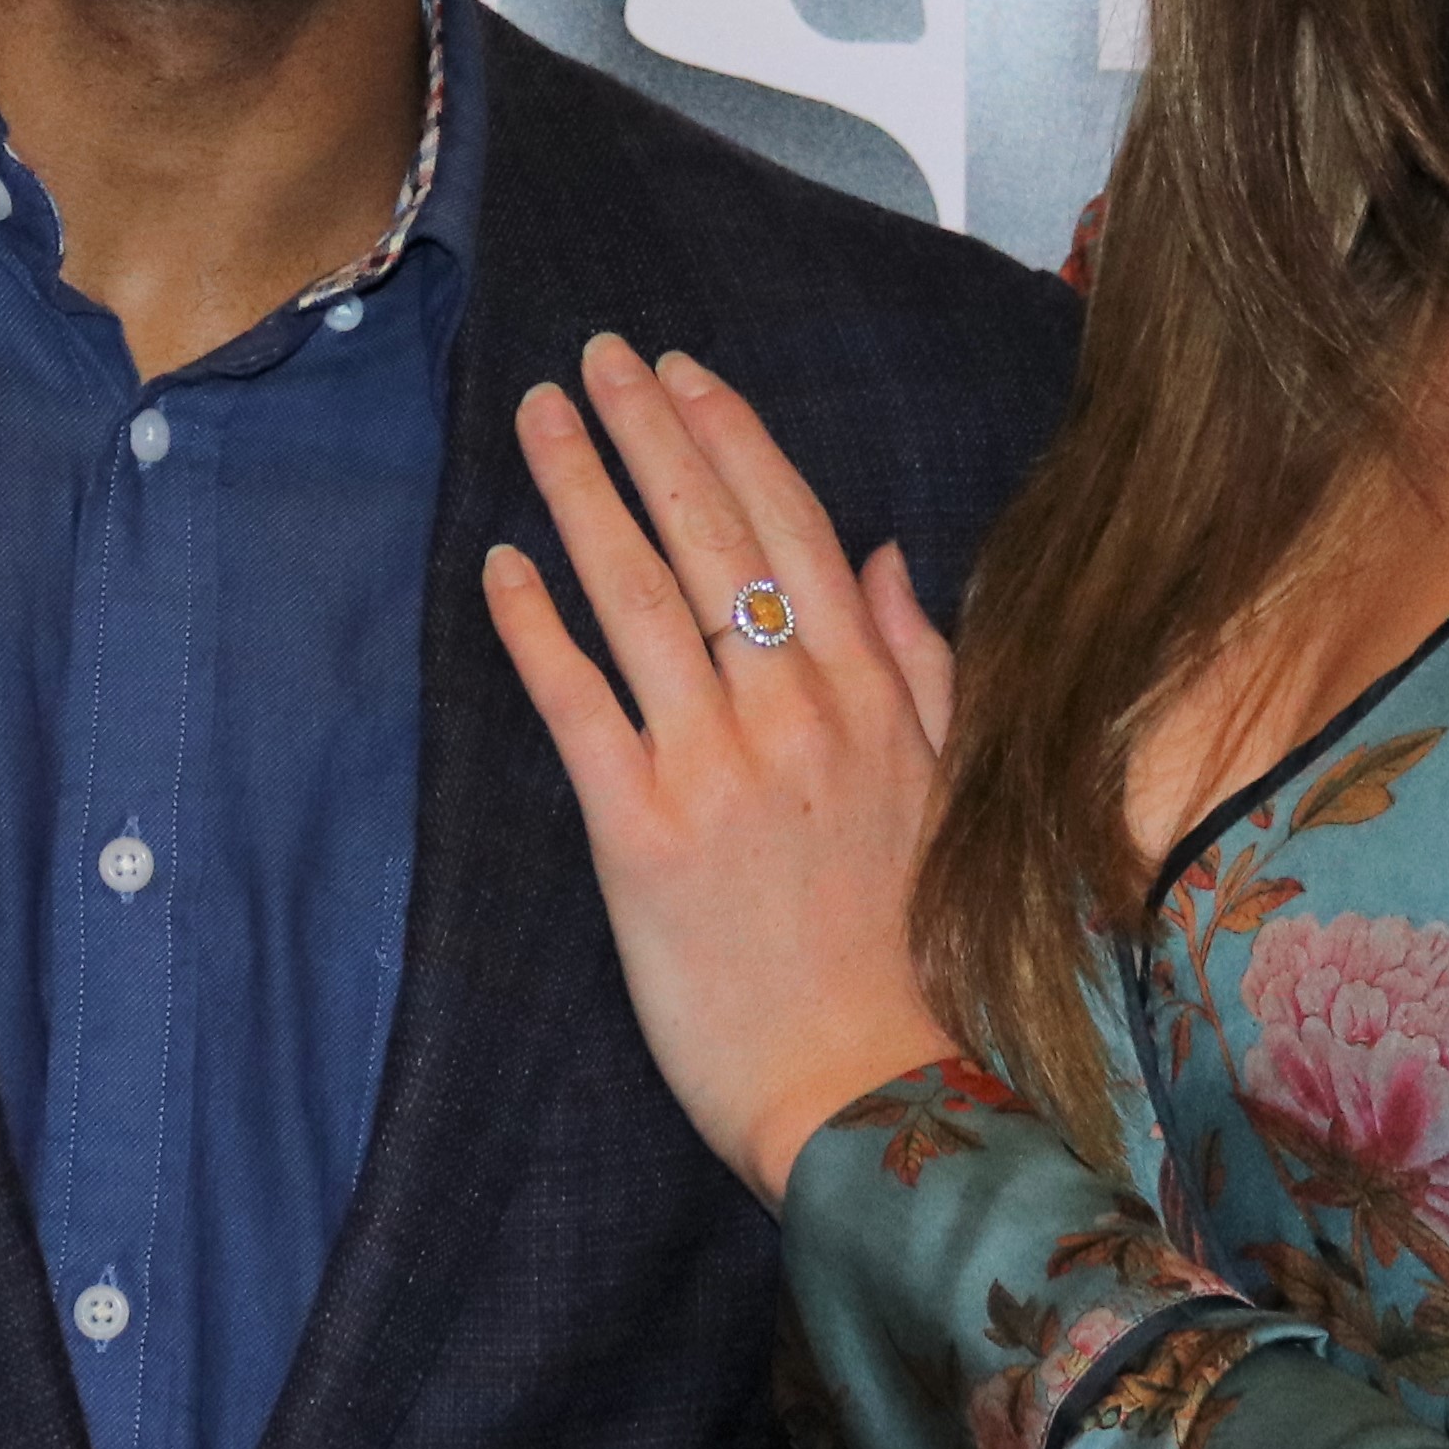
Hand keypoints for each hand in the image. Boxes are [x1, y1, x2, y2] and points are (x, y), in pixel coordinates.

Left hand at [480, 334, 966, 1208]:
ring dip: (583, 493)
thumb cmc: (908, 949)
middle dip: (647, 432)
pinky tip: (500, 564)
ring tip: (540, 420)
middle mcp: (794, 712)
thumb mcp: (947, 787)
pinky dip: (537, 626)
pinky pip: (579, 705)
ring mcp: (716, 768)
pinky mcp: (643, 836)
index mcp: (869, 694)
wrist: (871, 1092)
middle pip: (708, 536)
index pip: (792, 529)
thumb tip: (887, 554)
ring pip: (638, 597)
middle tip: (595, 356)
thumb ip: (920, 664)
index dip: (733, 439)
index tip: (685, 372)